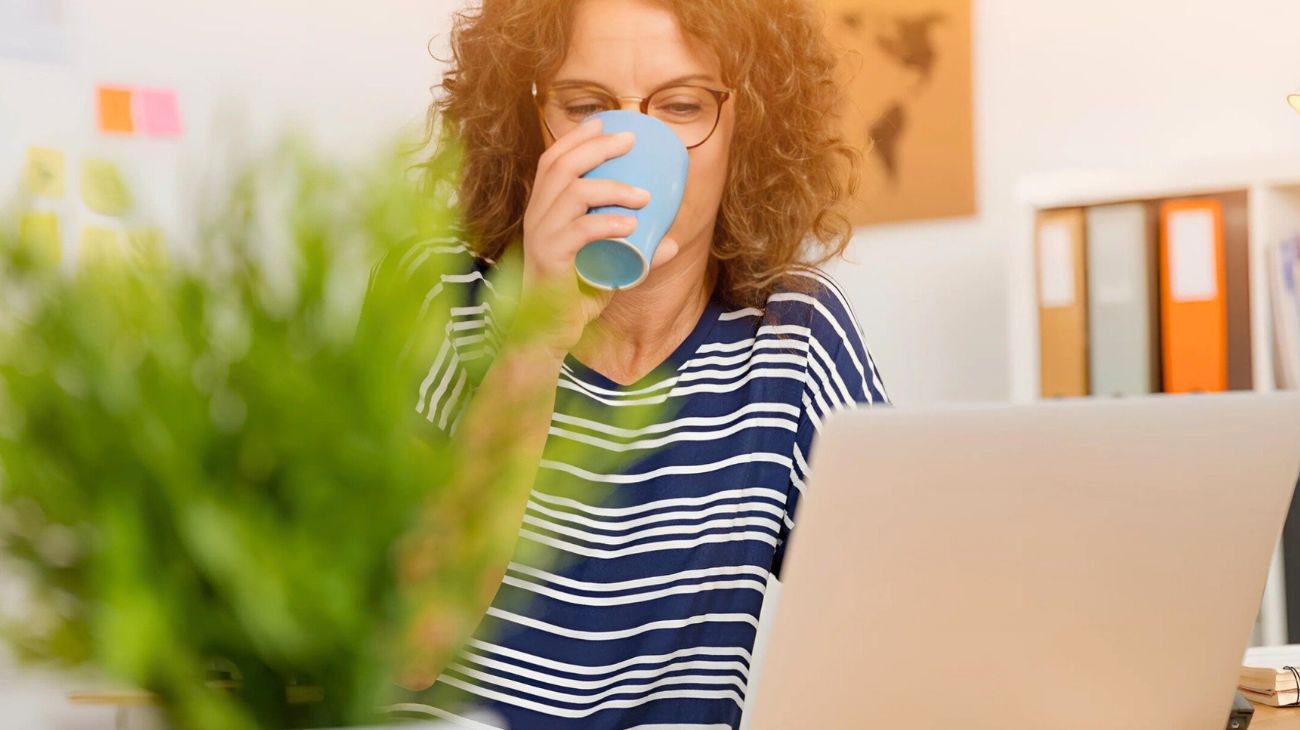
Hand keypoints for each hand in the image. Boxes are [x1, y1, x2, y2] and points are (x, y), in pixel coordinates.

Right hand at [517, 116, 679, 359]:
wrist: (548, 335)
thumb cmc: (573, 296)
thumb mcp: (608, 267)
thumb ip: (635, 254)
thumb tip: (672, 243)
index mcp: (543, 210)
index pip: (552, 160)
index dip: (577, 136)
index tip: (606, 121)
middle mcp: (536, 217)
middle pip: (559, 165)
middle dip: (596, 146)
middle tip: (631, 141)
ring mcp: (540, 237)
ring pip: (571, 193)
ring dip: (612, 187)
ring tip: (645, 196)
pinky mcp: (548, 260)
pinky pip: (578, 232)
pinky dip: (607, 224)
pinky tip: (630, 225)